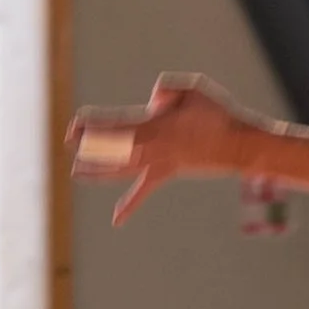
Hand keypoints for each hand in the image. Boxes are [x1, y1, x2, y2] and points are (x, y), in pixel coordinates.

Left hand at [67, 73, 256, 220]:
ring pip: (123, 169)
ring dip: (98, 171)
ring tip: (76, 172)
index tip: (76, 123)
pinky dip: (130, 203)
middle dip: (90, 145)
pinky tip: (116, 220)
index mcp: (158, 127)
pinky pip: (145, 189)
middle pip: (115, 148)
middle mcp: (154, 149)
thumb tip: (152, 100)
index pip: (118, 126)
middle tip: (69, 142)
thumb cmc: (218, 113)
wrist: (239, 144)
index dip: (96, 125)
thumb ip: (169, 88)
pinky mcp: (169, 172)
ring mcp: (160, 163)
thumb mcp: (194, 89)